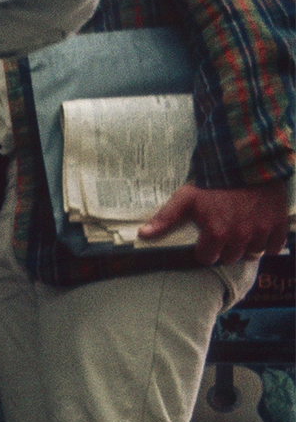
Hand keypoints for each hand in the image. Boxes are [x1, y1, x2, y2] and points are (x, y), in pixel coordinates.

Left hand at [139, 179, 291, 265]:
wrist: (246, 162)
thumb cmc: (213, 181)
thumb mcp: (185, 198)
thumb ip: (165, 218)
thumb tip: (143, 234)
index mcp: (217, 233)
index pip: (207, 258)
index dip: (205, 251)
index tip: (205, 242)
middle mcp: (240, 236)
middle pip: (230, 258)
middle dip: (225, 250)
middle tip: (223, 237)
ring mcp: (261, 231)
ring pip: (253, 253)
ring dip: (247, 247)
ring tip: (241, 235)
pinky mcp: (278, 223)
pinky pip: (276, 246)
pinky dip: (270, 245)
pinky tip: (262, 236)